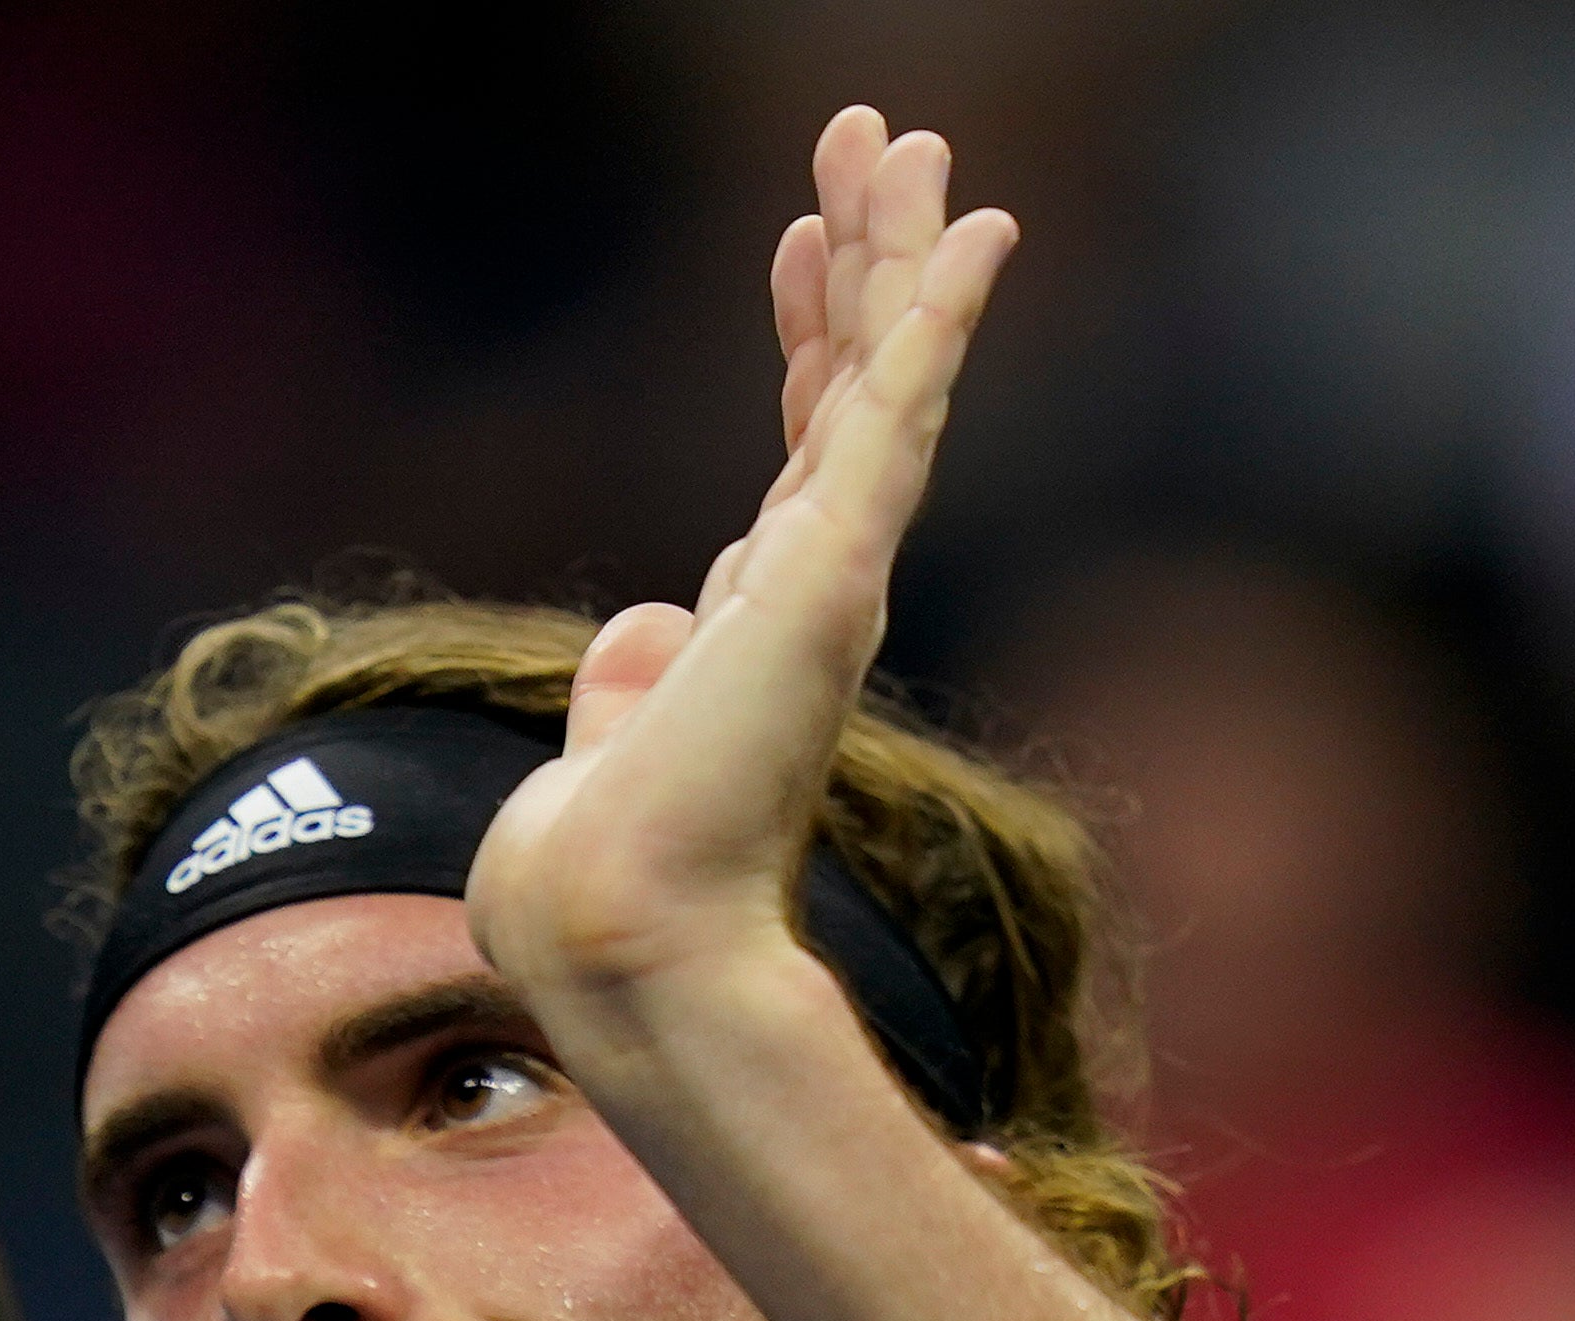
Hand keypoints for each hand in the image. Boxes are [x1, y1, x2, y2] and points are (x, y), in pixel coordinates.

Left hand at [465, 108, 1017, 1034]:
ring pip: (884, 372)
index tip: (796, 238)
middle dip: (866, 254)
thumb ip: (635, 678)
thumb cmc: (601, 869)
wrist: (614, 929)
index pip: (800, 441)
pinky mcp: (836, 568)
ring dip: (900, 248)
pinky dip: (935, 316)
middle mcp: (819, 584)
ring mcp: (837, 573)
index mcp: (768, 614)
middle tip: (879, 138)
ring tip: (912, 137)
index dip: (804, 332)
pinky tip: (974, 230)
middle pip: (854, 381)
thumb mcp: (609, 741)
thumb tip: (646, 629)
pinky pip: (898, 411)